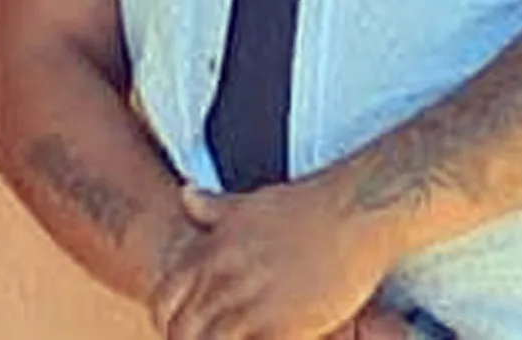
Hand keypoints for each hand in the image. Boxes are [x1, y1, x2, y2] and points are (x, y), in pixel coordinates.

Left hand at [148, 179, 395, 339]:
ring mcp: (253, 305)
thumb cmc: (309, 205)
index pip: (165, 296)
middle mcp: (226, 278)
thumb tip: (186, 195)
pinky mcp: (282, 329)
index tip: (181, 325)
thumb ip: (213, 207)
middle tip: (209, 337)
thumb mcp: (252, 201)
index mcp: (215, 249)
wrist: (356, 213)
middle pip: (181, 330)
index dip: (168, 316)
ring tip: (241, 336)